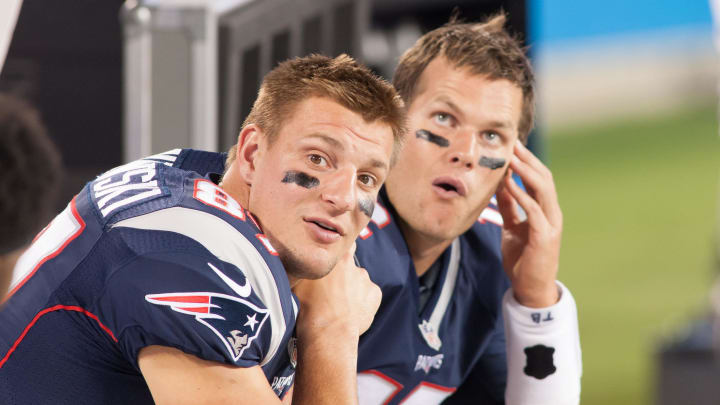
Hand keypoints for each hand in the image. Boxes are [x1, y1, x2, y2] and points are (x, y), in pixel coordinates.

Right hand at [293, 243, 381, 337]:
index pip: (344, 244)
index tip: (335, 260)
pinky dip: (362, 301)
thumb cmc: (308, 308)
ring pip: (359, 282)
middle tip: (333, 291)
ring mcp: (366, 280)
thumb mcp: (298, 283)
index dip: (340, 252)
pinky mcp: (375, 295)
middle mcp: (354, 266)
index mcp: (337, 259)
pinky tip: (351, 311)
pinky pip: (369, 295)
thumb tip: (301, 264)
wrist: (328, 333)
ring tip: (340, 306)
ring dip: (352, 290)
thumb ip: (307, 270)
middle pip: (350, 266)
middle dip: (344, 275)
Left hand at [496, 141, 561, 307]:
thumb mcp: (512, 227)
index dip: (527, 160)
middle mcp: (552, 213)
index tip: (512, 145)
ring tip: (511, 158)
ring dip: (526, 172)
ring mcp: (551, 224)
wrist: (531, 288)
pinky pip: (534, 211)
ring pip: (543, 190)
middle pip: (544, 178)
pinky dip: (522, 195)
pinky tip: (509, 185)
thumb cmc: (522, 258)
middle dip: (528, 159)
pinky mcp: (544, 237)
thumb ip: (509, 206)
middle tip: (512, 143)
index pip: (539, 178)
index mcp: (545, 210)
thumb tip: (499, 184)